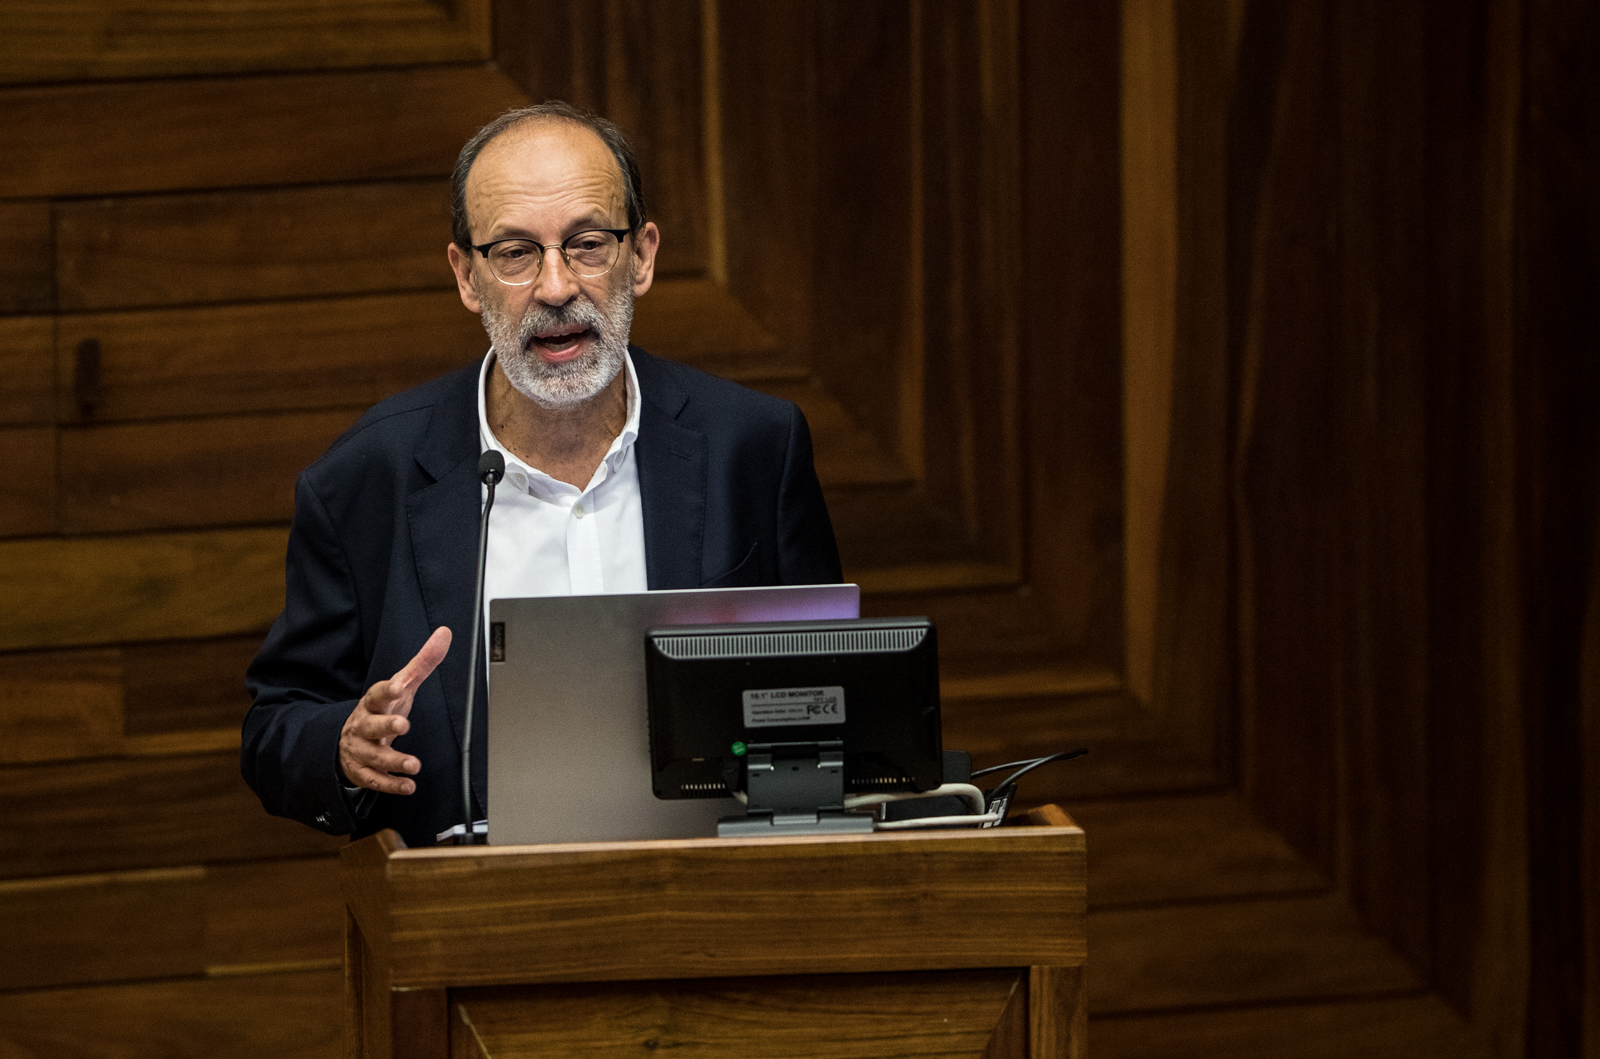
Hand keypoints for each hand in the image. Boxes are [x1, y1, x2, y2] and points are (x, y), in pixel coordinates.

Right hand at [338, 626, 451, 794]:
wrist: (348, 740)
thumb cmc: (381, 709)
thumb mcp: (400, 686)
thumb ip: (422, 663)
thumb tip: (445, 634)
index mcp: (373, 703)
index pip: (376, 694)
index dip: (386, 690)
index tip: (398, 686)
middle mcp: (363, 726)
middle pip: (370, 725)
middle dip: (386, 726)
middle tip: (403, 725)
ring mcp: (360, 750)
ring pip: (373, 757)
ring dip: (394, 762)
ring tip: (414, 765)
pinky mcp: (362, 771)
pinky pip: (374, 780)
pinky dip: (391, 784)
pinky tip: (408, 786)